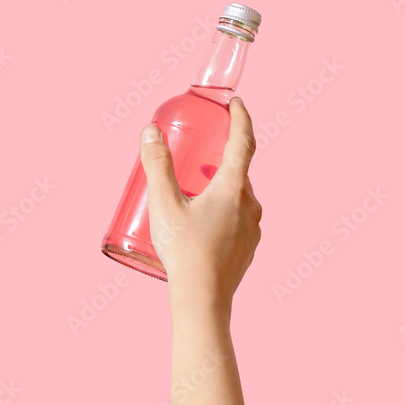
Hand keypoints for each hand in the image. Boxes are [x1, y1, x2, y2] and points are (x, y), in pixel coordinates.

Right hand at [140, 97, 262, 306]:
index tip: (236, 104)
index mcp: (233, 188)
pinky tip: (200, 222)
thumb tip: (151, 132)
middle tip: (200, 150)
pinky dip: (221, 209)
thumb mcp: (163, 203)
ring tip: (193, 190)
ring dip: (218, 186)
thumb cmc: (184, 251)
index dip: (240, 119)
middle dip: (220, 156)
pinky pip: (237, 217)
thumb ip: (157, 164)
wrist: (203, 300)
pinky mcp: (248, 247)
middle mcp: (250, 204)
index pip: (244, 142)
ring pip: (237, 195)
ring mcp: (252, 227)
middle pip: (238, 170)